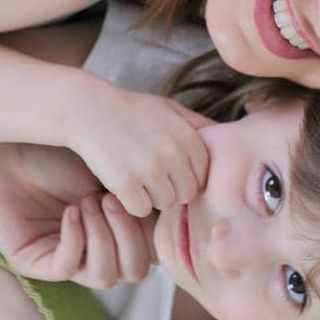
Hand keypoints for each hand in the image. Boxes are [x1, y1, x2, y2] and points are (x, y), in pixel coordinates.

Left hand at [0, 143, 156, 288]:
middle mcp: (96, 244)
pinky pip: (68, 269)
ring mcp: (68, 256)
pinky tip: (71, 212)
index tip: (151, 194)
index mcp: (119, 224)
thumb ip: (153, 168)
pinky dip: (76, 241)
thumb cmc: (55, 143)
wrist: (2, 143)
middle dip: (131, 236)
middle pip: (137, 269)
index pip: (156, 248)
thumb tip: (201, 168)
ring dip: (104, 239)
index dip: (159, 228)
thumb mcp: (113, 157)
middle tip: (113, 199)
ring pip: (107, 276)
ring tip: (89, 202)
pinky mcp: (36, 262)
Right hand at [67, 86, 216, 217]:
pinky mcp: (124, 181)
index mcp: (188, 135)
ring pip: (165, 203)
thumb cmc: (133, 111)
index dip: (187, 175)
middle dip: (172, 188)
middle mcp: (172, 151)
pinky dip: (131, 202)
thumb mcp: (171, 109)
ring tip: (137, 175)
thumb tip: (230, 143)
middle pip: (187, 193)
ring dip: (151, 196)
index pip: (204, 176)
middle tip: (151, 174)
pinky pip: (140, 209)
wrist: (89, 109)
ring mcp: (148, 167)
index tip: (170, 168)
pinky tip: (122, 183)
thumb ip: (200, 127)